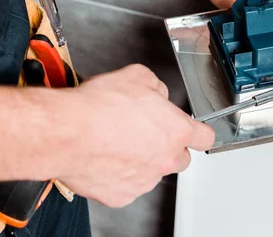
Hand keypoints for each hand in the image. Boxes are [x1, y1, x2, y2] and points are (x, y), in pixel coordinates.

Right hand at [54, 64, 214, 206]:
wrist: (67, 133)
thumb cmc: (99, 107)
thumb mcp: (136, 76)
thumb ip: (156, 87)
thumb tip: (157, 93)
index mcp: (176, 130)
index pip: (204, 137)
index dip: (198, 132)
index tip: (192, 132)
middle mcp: (164, 159)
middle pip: (181, 159)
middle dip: (169, 148)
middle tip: (147, 134)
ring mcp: (144, 181)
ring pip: (152, 173)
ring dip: (142, 161)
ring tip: (118, 143)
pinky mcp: (120, 196)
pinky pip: (127, 186)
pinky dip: (119, 175)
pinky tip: (105, 157)